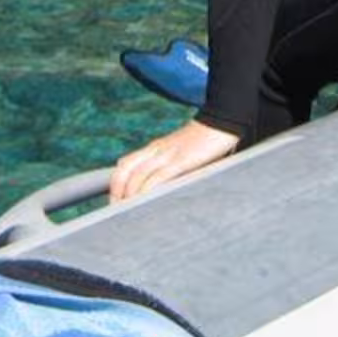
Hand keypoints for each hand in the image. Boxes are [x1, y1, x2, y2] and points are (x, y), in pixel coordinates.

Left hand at [110, 119, 239, 202]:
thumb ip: (168, 168)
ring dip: (129, 195)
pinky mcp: (181, 161)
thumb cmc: (204, 142)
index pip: (125, 164)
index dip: (115, 184)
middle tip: (116, 211)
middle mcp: (156, 150)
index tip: (115, 203)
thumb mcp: (180, 153)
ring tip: (126, 213)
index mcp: (154, 148)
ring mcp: (168, 154)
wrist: (222, 123)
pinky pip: (158, 176)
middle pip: (125, 169)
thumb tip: (160, 190)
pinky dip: (147, 190)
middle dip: (116, 191)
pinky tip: (144, 202)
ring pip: (137, 174)